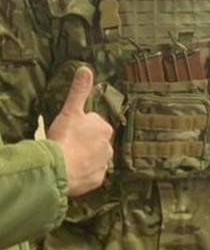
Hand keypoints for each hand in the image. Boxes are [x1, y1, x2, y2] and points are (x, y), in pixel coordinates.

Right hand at [47, 67, 113, 196]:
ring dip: (84, 157)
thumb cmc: (65, 137)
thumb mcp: (71, 110)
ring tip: (69, 158)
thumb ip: (79, 90)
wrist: (60, 167)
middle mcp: (109, 147)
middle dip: (84, 142)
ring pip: (95, 158)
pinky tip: (72, 171)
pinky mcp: (97, 180)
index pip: (94, 123)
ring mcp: (104, 165)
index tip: (70, 130)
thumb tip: (86, 69)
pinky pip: (91, 174)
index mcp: (104, 128)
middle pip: (96, 141)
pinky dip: (83, 173)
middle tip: (68, 144)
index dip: (81, 126)